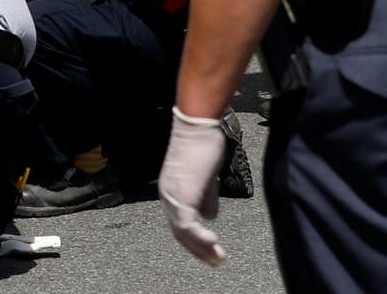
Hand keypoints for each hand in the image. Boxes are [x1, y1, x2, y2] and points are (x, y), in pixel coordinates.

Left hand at [158, 107, 227, 265]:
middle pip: (179, 233)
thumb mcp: (205, 175)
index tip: (211, 249)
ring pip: (182, 233)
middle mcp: (168, 195)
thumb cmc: (203, 143)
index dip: (195, 239)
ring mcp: (173, 196)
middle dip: (198, 249)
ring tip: (218, 257)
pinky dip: (200, 239)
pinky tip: (213, 243)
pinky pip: (187, 226)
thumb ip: (206, 196)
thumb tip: (210, 216)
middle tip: (216, 261)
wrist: (197, 125)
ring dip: (201, 248)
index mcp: (173, 190)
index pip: (180, 223)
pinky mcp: (182, 195)